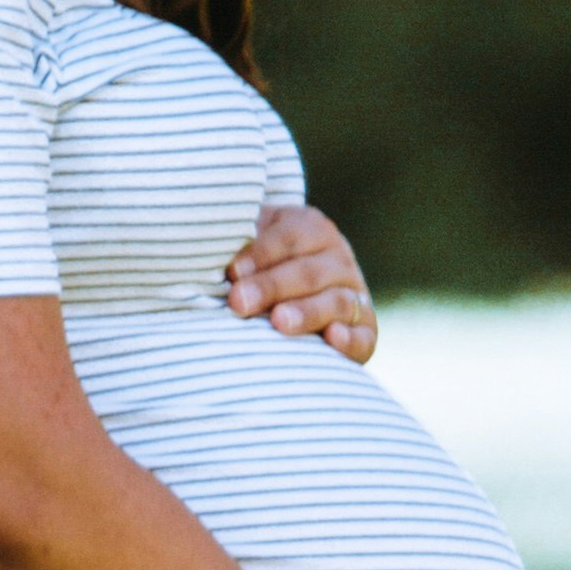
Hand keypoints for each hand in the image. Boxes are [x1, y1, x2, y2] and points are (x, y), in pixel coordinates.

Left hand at [226, 202, 376, 361]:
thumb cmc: (260, 270)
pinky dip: (350, 339)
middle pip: (308, 271)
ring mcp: (355, 294)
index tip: (231, 272)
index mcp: (313, 229)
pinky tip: (331, 339)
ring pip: (335, 301)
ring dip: (306, 312)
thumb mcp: (252, 248)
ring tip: (278, 322)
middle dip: (272, 286)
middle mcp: (338, 259)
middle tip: (238, 302)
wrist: (297, 301)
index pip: (290, 237)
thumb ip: (238, 245)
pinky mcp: (365, 331)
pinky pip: (363, 336)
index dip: (261, 253)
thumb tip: (205, 248)